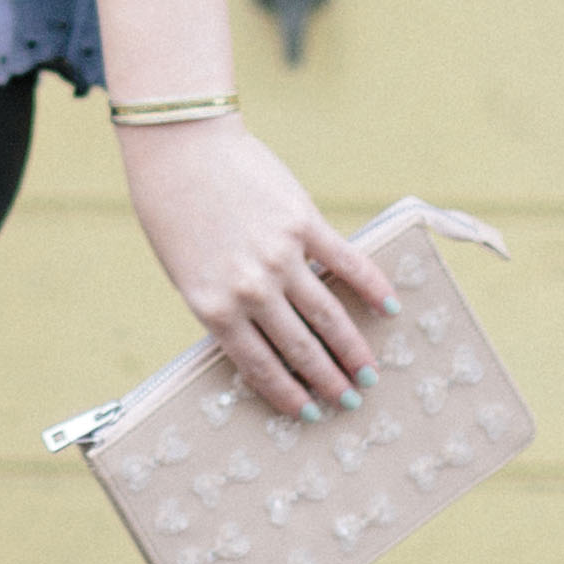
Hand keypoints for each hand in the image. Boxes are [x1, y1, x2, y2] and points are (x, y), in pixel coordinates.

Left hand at [116, 114, 397, 418]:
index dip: (289, 393)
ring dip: (352, 348)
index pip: (260, 365)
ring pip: (327, 315)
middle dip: (328, 380)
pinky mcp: (303, 222)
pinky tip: (389, 306)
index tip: (311, 412)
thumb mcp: (188, 274)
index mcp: (215, 308)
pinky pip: (346, 262)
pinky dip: (371, 286)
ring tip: (370, 371)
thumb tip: (266, 337)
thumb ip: (224, 306)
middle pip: (300, 347)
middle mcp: (251, 289)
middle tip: (351, 400)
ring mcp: (280, 256)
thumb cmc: (174, 214)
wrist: (180, 151)